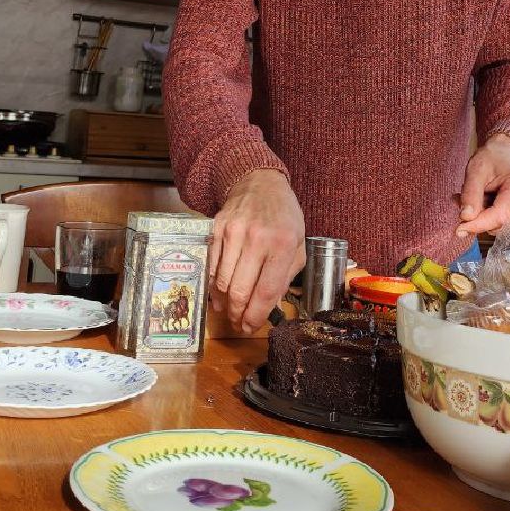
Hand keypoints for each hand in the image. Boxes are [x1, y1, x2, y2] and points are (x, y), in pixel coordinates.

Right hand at [209, 168, 304, 332]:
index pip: (266, 290)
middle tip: (239, 325)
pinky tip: (218, 295)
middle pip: (240, 291)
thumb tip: (268, 305)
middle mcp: (257, 238)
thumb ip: (286, 275)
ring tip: (229, 312)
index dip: (256, 316)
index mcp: (282, 244)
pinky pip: (211, 266)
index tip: (251, 328)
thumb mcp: (298, 243)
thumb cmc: (283, 216)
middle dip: (238, 315)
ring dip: (224, 304)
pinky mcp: (216, 230)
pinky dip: (213, 286)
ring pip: (222, 282)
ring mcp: (233, 233)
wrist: (259, 183)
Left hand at [457, 133, 509, 238]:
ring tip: (482, 196)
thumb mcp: (475, 170)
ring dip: (484, 217)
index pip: (500, 216)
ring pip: (500, 227)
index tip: (459, 229)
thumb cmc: (491, 158)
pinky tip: (491, 202)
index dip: (478, 225)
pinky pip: (504, 227)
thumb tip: (466, 218)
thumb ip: (470, 194)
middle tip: (465, 199)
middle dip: (478, 217)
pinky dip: (492, 219)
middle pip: (500, 223)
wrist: (504, 154)